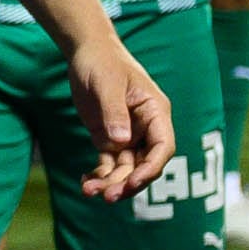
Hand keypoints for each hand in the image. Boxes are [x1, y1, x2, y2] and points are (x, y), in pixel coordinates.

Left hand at [64, 33, 173, 201]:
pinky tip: (85, 183)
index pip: (162, 147)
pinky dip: (99, 174)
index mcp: (155, 113)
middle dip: (128, 182)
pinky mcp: (108, 138)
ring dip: (111, 182)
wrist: (85, 52)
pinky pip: (108, 163)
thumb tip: (122, 141)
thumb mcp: (107, 84)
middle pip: (144, 164)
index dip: (151, 168)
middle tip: (108, 196)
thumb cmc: (102, 62)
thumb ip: (114, 111)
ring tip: (90, 192)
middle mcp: (145, 128)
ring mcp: (127, 135)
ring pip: (125, 168)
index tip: (133, 181)